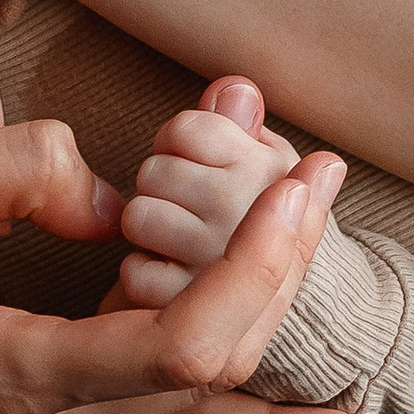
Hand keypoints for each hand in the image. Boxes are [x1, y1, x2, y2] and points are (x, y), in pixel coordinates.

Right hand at [0, 119, 364, 413]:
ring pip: (199, 404)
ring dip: (270, 321)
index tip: (296, 183)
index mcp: (12, 384)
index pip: (182, 343)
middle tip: (329, 176)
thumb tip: (119, 183)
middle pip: (211, 369)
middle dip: (283, 270)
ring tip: (341, 258)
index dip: (257, 264)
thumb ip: (15, 173)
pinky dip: (241, 403)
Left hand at [115, 75, 303, 308]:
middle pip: (158, 171)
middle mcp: (261, 215)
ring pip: (142, 217)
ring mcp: (229, 270)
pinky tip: (171, 278)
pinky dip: (142, 274)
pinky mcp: (198, 323)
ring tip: (179, 243)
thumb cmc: (246, 223)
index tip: (201, 162)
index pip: (189, 129)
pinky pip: (136, 273)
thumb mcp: (253, 164)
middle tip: (190, 207)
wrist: (257, 314)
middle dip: (161, 186)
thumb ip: (235, 123)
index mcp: (278, 170)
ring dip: (148, 231)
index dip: (179, 142)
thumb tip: (235, 89)